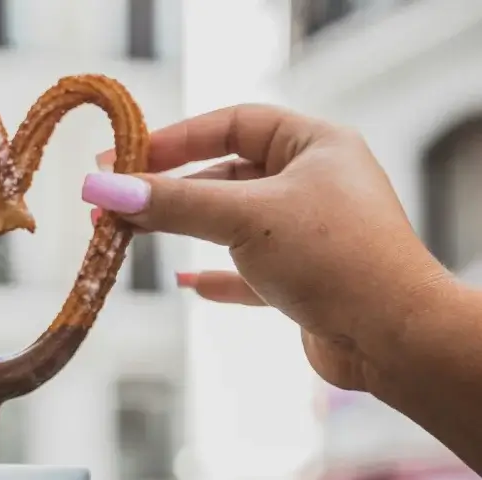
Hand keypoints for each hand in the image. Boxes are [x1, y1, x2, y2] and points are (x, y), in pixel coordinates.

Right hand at [84, 104, 452, 392]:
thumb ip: (175, 202)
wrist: (392, 337)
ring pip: (233, 222)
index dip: (174, 139)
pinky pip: (247, 270)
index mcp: (315, 146)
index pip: (233, 124)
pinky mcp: (303, 281)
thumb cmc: (333, 258)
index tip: (123, 157)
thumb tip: (105, 189)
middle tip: (116, 201)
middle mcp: (314, 183)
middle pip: (226, 173)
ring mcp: (309, 233)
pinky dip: (216, 276)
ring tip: (133, 234)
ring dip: (186, 228)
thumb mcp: (245, 218)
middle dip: (170, 188)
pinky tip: (187, 284)